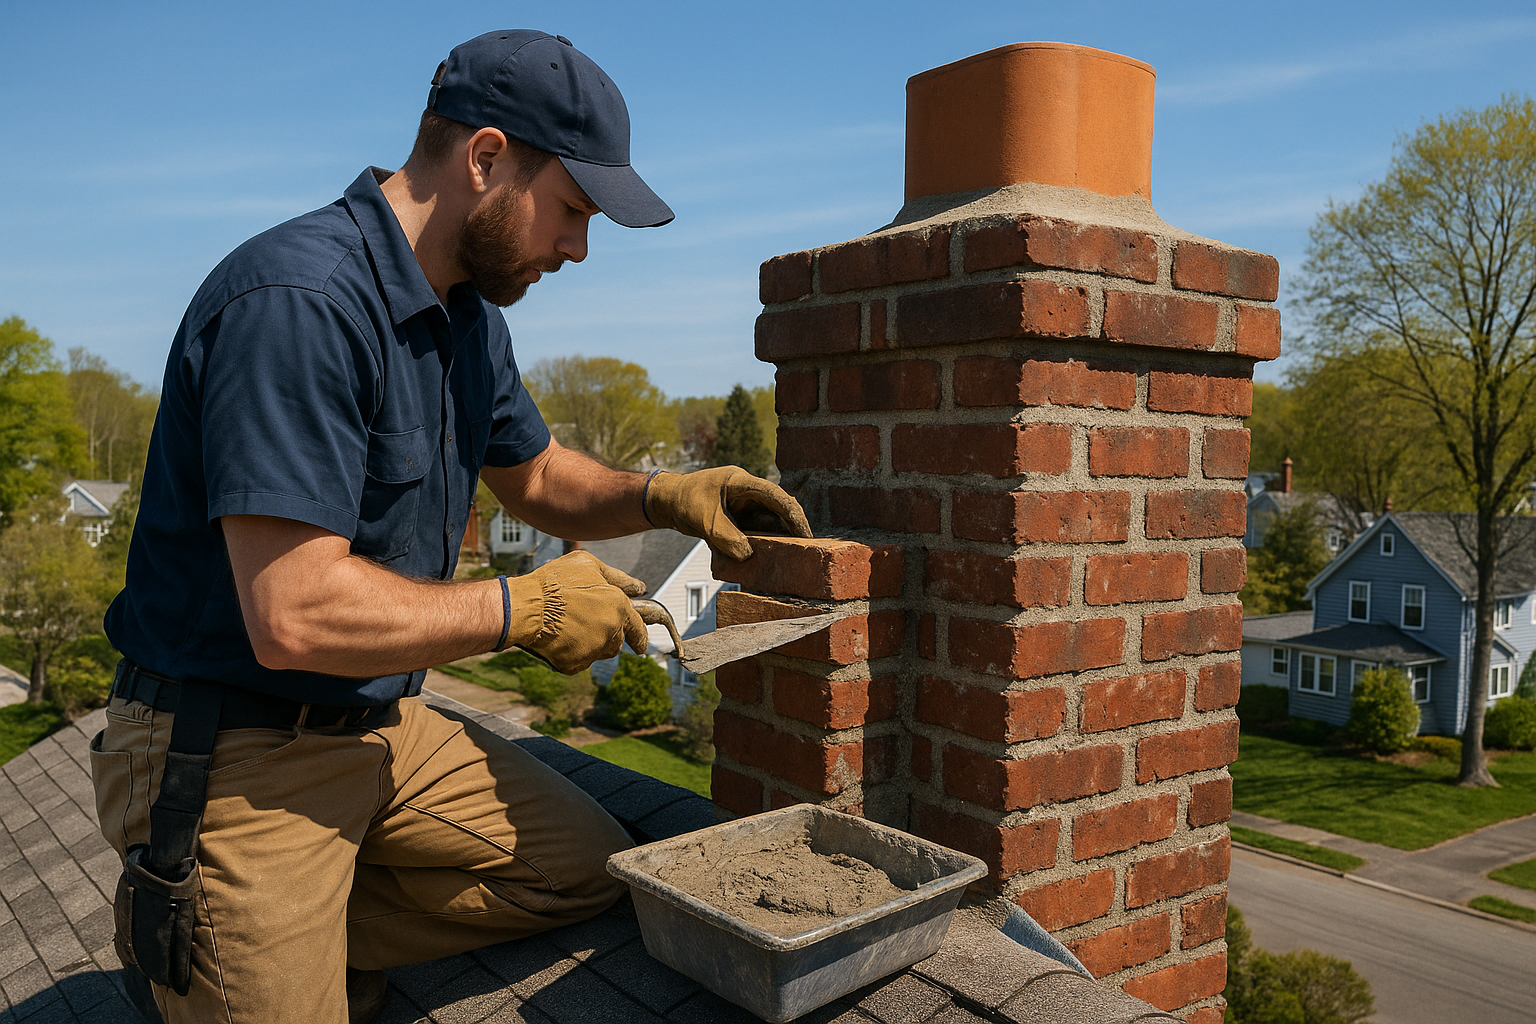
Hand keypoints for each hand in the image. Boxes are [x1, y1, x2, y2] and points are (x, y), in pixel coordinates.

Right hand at [505, 551, 648, 672]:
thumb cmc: (554, 581)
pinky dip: (573, 652)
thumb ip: (619, 577)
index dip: (639, 636)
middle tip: (586, 621)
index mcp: (619, 607)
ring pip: (600, 651)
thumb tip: (641, 588)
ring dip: (593, 643)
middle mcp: (611, 630)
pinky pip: (580, 661)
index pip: (638, 628)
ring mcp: (594, 650)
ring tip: (569, 625)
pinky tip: (559, 637)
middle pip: (617, 640)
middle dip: (608, 633)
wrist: (524, 606)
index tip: (640, 644)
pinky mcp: (575, 664)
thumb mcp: (588, 565)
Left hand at [644, 466, 812, 560]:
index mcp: (741, 482)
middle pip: (778, 508)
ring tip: (792, 557)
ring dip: (778, 537)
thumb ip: (725, 538)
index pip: (776, 496)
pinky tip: (769, 558)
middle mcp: (747, 492)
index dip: (793, 515)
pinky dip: (762, 543)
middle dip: (792, 528)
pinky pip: (756, 530)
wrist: (666, 502)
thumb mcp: (704, 521)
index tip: (805, 534)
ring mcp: (743, 505)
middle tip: (806, 549)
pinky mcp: (738, 518)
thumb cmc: (683, 501)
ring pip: (768, 521)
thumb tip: (747, 555)